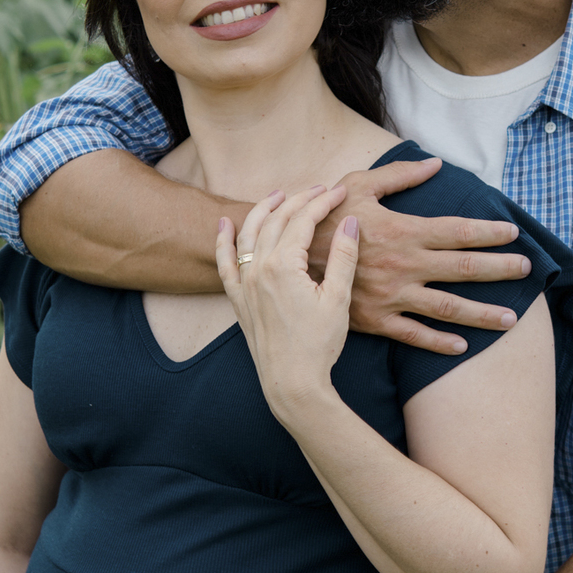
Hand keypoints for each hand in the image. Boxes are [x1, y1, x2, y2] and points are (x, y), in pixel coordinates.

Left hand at [215, 185, 359, 411]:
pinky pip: (225, 263)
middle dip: (299, 201)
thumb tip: (349, 221)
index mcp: (282, 266)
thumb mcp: (338, 298)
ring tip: (278, 195)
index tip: (339, 191)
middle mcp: (258, 270)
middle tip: (319, 190)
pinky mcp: (238, 300)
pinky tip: (224, 224)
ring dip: (263, 211)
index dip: (322, 202)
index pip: (303, 220)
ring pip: (249, 235)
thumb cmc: (318, 344)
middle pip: (277, 221)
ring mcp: (245, 285)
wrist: (291, 382)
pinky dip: (222, 241)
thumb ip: (343, 256)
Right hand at [309, 157, 531, 356]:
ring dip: (483, 314)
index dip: (490, 232)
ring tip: (511, 319)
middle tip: (527, 270)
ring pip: (448, 308)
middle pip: (464, 269)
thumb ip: (399, 176)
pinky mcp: (377, 321)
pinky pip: (415, 335)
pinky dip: (440, 343)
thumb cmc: (323, 216)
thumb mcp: (357, 185)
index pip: (459, 231)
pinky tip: (463, 347)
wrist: (285, 260)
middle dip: (500, 269)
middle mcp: (405, 266)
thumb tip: (435, 164)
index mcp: (404, 231)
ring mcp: (393, 296)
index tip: (514, 233)